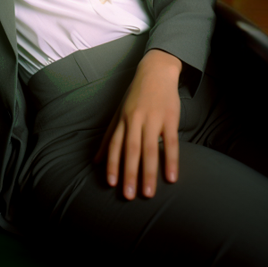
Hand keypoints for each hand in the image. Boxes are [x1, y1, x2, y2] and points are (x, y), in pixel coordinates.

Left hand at [93, 50, 182, 199]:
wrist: (157, 70)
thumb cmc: (136, 95)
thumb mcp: (119, 113)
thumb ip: (109, 137)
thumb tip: (96, 161)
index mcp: (122, 120)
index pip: (115, 145)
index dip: (113, 164)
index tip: (112, 184)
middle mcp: (135, 120)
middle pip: (131, 150)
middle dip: (129, 174)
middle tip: (129, 196)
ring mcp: (154, 119)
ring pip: (150, 149)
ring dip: (149, 173)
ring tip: (149, 193)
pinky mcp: (170, 118)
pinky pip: (171, 142)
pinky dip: (171, 161)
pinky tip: (172, 177)